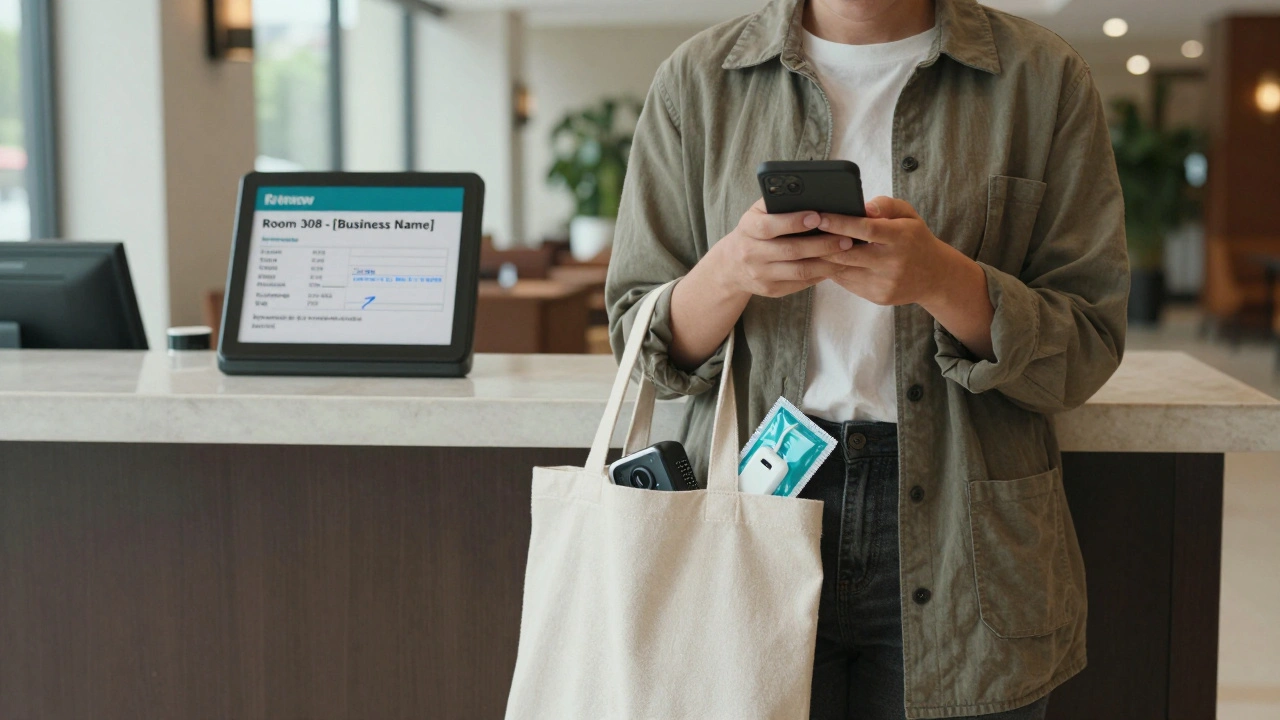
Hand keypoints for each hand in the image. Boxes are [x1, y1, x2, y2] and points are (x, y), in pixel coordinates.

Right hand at [702, 198, 853, 298]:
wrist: (732, 265)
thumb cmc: (755, 231)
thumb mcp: (758, 213)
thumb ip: (778, 202)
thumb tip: (812, 192)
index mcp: (747, 228)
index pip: (768, 226)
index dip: (793, 222)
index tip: (818, 216)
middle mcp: (750, 253)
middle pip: (790, 251)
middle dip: (822, 244)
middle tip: (846, 238)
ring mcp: (760, 275)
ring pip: (799, 271)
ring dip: (827, 262)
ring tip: (846, 252)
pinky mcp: (770, 290)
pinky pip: (800, 283)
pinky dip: (820, 274)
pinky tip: (835, 265)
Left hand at [820, 196, 996, 360]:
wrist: (935, 276)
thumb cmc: (915, 239)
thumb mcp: (908, 215)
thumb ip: (886, 205)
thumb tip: (863, 206)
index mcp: (901, 237)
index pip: (866, 229)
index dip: (840, 223)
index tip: (819, 217)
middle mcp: (893, 262)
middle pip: (849, 253)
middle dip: (823, 244)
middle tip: (802, 233)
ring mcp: (885, 282)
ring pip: (844, 270)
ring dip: (823, 259)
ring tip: (806, 247)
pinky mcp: (878, 297)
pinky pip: (848, 282)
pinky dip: (834, 271)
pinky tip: (823, 261)